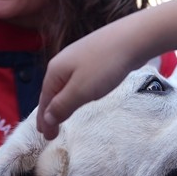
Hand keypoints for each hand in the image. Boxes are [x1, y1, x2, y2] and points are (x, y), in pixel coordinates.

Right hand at [37, 23, 145, 139]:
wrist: (132, 38)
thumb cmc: (105, 65)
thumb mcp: (81, 91)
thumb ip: (62, 106)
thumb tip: (46, 119)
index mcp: (55, 71)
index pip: (44, 101)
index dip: (44, 121)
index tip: (46, 138)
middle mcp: (63, 62)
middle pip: (51, 92)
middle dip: (49, 112)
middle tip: (48, 131)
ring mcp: (78, 58)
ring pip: (64, 85)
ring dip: (61, 102)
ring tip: (60, 116)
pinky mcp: (93, 57)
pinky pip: (77, 80)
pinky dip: (73, 92)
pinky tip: (78, 95)